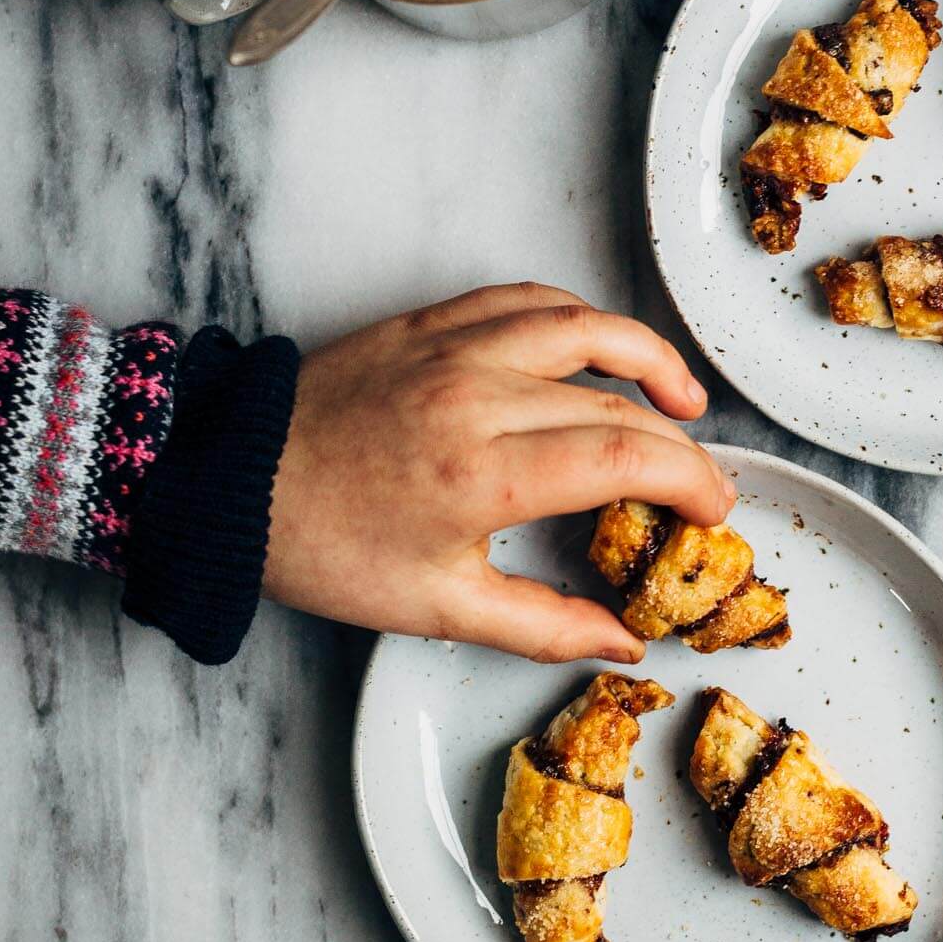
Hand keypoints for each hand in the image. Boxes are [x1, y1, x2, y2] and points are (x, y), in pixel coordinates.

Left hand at [264, 282, 731, 661]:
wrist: (229, 482)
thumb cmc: (324, 547)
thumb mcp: (435, 607)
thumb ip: (543, 624)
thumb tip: (622, 642)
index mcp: (483, 473)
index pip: (626, 455)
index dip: (691, 480)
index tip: (713, 510)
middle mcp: (479, 395)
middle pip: (616, 401)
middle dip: (678, 443)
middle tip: (700, 483)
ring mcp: (455, 348)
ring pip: (585, 326)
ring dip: (649, 357)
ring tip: (684, 398)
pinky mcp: (431, 323)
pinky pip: (527, 299)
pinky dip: (580, 318)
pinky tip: (600, 348)